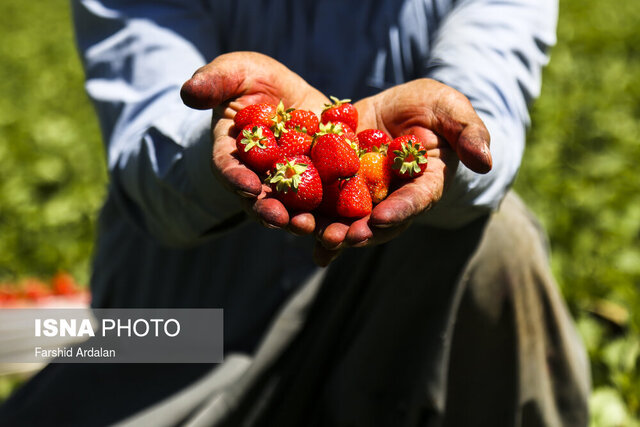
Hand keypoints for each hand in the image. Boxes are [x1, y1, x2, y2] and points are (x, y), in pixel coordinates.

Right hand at [180, 52, 328, 234]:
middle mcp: (255, 175)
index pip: (227, 168)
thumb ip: (214, 81)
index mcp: (231, 152)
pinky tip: (340, 221)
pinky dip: (328, 213)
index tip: (246, 187)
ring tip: (308, 226)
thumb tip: (188, 92)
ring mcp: (286, 183)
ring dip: (297, 219)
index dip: (234, 178)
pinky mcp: (315, 183)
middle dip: (267, 209)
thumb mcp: (235, 72)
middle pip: (258, 197)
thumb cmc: (252, 81)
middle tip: (278, 219)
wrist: (287, 94)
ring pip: (289, 207)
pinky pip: (322, 201)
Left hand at [313, 78, 491, 265]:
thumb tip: (486, 162)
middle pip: (379, 222)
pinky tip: (292, 227)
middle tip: (343, 238)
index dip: (401, 210)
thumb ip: (469, 132)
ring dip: (333, 232)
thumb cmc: (430, 108)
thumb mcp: (450, 108)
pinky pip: (325, 206)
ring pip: (350, 220)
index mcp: (425, 182)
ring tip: (314, 235)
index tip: (381, 217)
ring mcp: (366, 197)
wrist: (395, 109)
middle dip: (361, 232)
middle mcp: (394, 198)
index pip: (417, 200)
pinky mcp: (340, 187)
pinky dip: (311, 219)